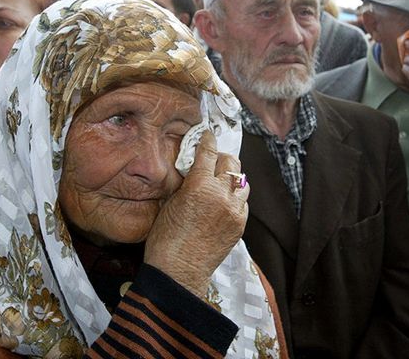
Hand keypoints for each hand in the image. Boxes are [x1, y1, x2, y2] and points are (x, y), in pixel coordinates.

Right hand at [144, 131, 248, 297]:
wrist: (178, 271)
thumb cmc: (165, 239)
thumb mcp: (170, 202)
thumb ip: (186, 183)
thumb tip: (194, 170)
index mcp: (199, 186)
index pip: (208, 152)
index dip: (207, 141)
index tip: (207, 136)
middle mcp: (221, 195)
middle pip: (231, 163)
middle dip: (221, 158)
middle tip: (212, 161)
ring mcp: (234, 211)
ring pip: (242, 181)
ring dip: (231, 178)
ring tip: (219, 183)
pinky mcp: (240, 225)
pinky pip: (243, 202)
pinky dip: (235, 198)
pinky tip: (223, 203)